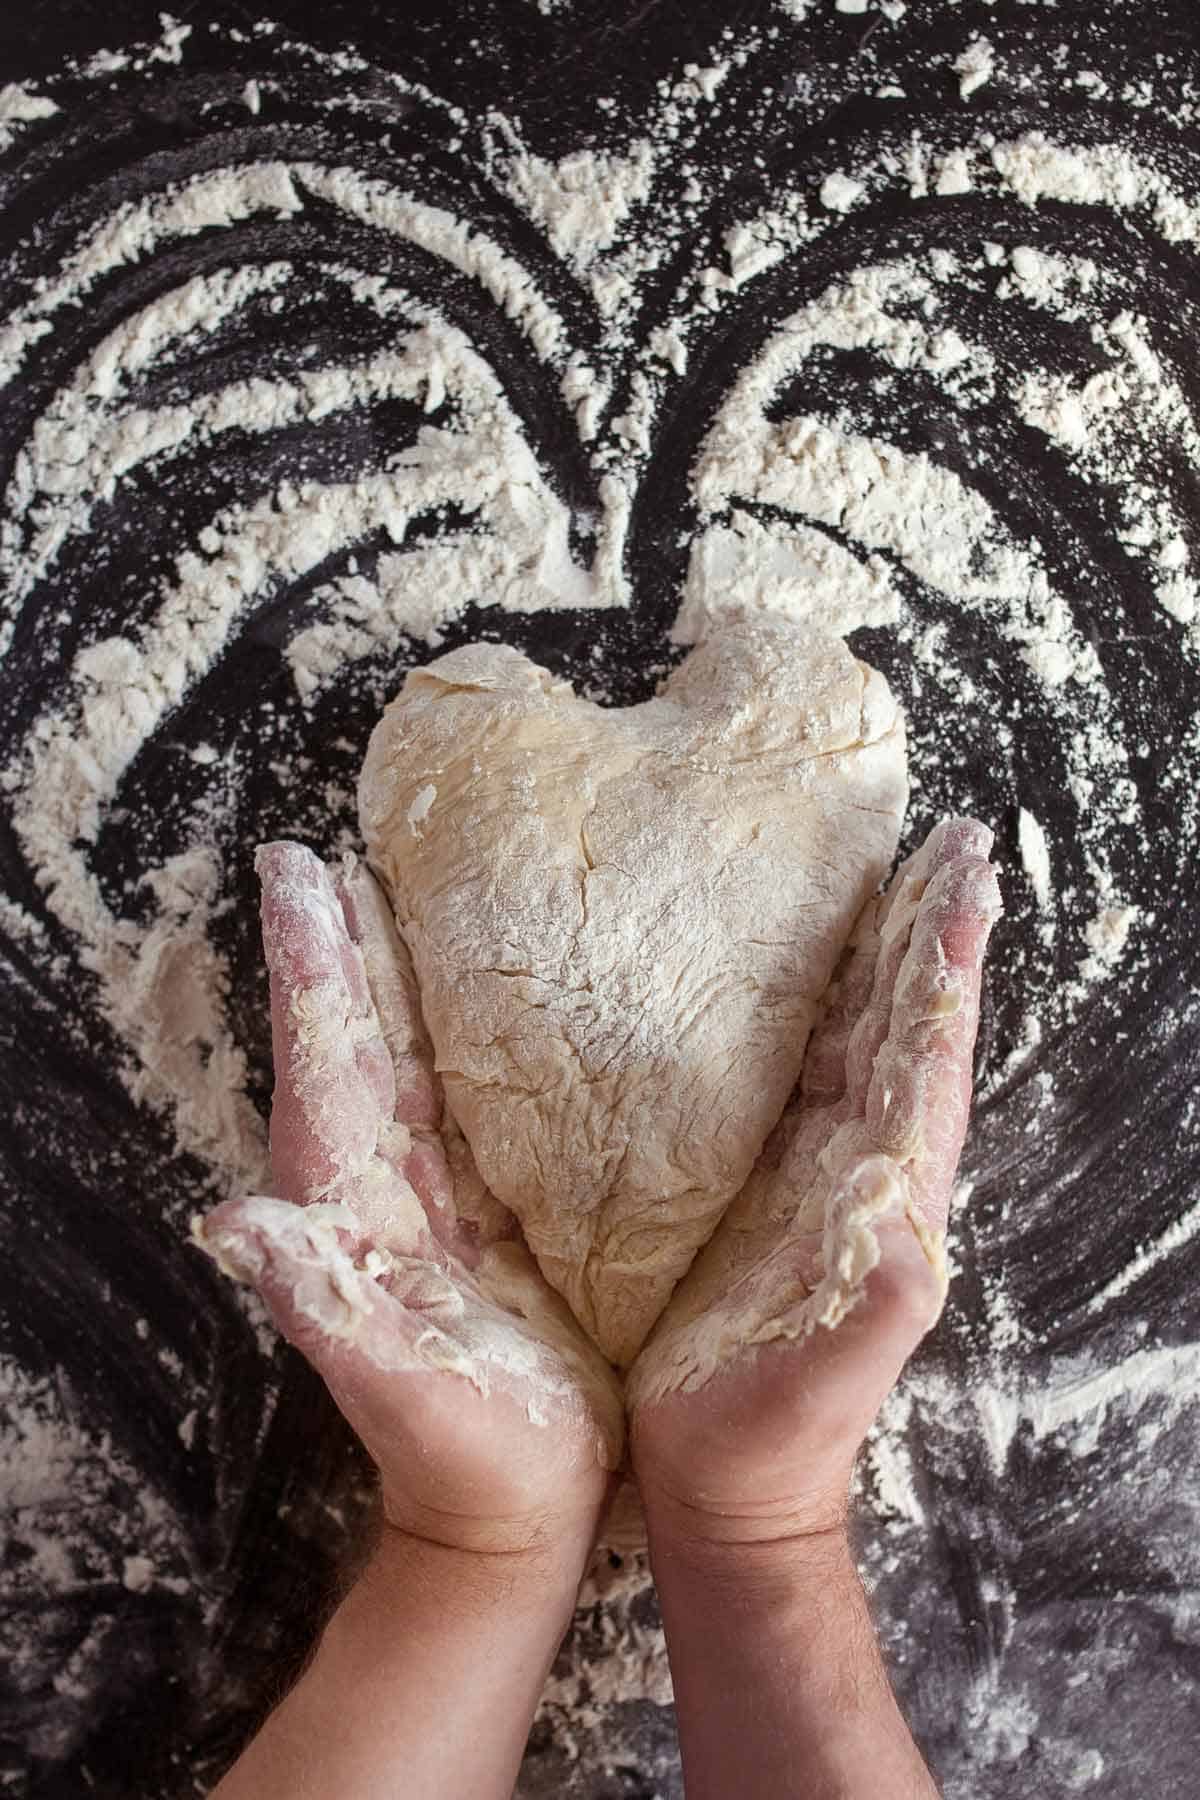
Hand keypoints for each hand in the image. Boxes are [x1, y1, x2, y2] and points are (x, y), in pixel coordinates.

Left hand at [195, 843, 622, 1563]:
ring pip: (403, 1050)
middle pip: (352, 1029)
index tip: (297, 867)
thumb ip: (316, 1300)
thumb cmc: (459, 1446)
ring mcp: (425, 1189)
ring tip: (392, 887)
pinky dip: (460, 1032)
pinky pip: (459, 1094)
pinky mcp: (481, 1207)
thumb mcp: (391, 1376)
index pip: (320, 1051)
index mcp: (345, 1196)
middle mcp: (374, 1176)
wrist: (507, 1506)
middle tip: (335, 848)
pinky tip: (486, 997)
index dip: (308, 959)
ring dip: (393, 969)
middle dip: (339, 938)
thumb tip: (229, 1221)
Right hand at [628, 818, 1000, 1546]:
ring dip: (877, 956)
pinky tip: (795, 971)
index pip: (929, 1051)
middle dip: (923, 933)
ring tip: (891, 877)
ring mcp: (813, 1170)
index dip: (946, 964)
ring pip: (853, 1036)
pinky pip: (791, 1074)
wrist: (731, 1482)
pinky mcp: (755, 1182)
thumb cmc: (783, 1425)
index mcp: (893, 1190)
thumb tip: (906, 1215)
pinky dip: (807, 1010)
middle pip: (900, 1022)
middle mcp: (861, 1163)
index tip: (965, 876)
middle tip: (942, 843)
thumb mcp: (840, 1361)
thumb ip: (878, 1289)